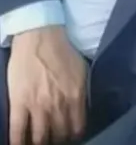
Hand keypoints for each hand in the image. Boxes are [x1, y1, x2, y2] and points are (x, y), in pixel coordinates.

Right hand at [7, 25, 86, 144]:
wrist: (41, 35)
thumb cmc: (62, 50)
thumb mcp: (81, 71)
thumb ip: (81, 92)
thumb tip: (82, 109)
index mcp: (76, 96)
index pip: (77, 128)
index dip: (73, 135)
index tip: (69, 136)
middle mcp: (59, 105)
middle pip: (59, 135)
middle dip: (57, 140)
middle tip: (54, 138)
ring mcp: (38, 106)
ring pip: (40, 138)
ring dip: (40, 143)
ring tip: (39, 143)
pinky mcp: (19, 104)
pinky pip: (18, 132)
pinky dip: (18, 144)